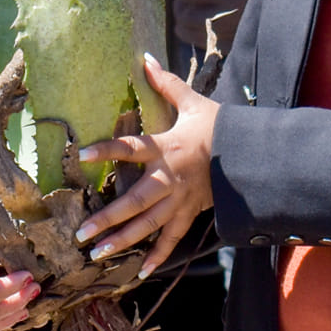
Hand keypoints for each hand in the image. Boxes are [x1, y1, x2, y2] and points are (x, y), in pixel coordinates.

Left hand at [74, 57, 215, 274]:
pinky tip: (139, 272)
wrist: (250, 154)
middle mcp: (169, 178)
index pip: (131, 147)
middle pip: (134, 202)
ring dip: (122, 241)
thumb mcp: (193, 103)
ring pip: (148, 225)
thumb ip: (166, 84)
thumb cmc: (218, 127)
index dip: (106, 150)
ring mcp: (180, 201)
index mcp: (165, 148)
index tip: (82, 154)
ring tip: (96, 254)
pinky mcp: (190, 214)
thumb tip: (145, 58)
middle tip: (81, 233)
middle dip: (107, 218)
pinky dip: (157, 256)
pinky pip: (172, 239)